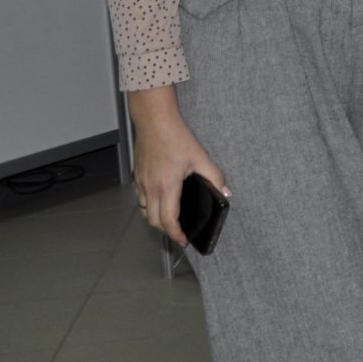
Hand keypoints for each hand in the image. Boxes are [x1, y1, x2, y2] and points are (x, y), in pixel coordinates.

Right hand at [127, 87, 227, 246]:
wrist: (154, 121)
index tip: (184, 240)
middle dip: (167, 230)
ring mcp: (140, 183)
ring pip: (144, 211)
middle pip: (153, 221)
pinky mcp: (137, 176)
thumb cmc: (176, 137)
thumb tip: (225, 193)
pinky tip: (161, 201)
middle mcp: (149, 188)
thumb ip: (215, 177)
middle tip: (180, 232)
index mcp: (166, 186)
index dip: (176, 234)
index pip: (168, 220)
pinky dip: (149, 206)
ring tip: (171, 219)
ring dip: (156, 219)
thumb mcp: (201, 157)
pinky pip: (140, 199)